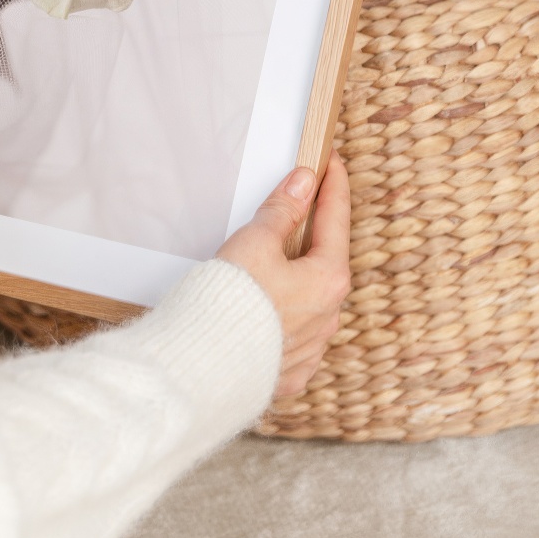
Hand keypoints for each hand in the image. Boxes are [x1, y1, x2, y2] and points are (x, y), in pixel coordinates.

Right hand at [217, 152, 350, 398]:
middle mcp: (329, 317)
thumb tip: (303, 183)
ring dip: (297, 280)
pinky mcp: (288, 373)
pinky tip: (264, 312)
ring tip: (271, 265)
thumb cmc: (229, 302)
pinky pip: (293, 337)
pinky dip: (283, 319)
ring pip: (311, 303)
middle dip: (313, 236)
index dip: (332, 186)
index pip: (335, 219)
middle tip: (301, 209)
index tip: (332, 164)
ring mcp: (311, 350)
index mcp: (328, 280)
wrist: (202, 368)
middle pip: (325, 262)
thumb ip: (282, 211)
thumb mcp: (254, 243)